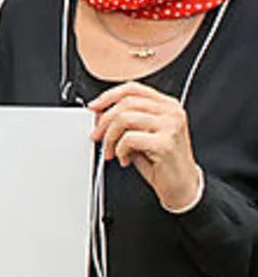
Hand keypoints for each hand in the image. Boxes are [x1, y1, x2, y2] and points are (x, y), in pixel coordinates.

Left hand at [89, 81, 201, 210]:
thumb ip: (125, 120)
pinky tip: (125, 159)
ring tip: (111, 151)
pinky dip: (119, 150)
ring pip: (124, 118)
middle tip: (97, 136)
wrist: (183, 188)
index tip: (94, 107)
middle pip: (126, 102)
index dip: (109, 95)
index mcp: (167, 105)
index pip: (133, 89)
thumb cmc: (161, 162)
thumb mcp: (142, 134)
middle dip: (104, 120)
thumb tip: (99, 112)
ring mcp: (170, 126)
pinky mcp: (165, 143)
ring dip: (110, 137)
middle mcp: (171, 112)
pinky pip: (129, 139)